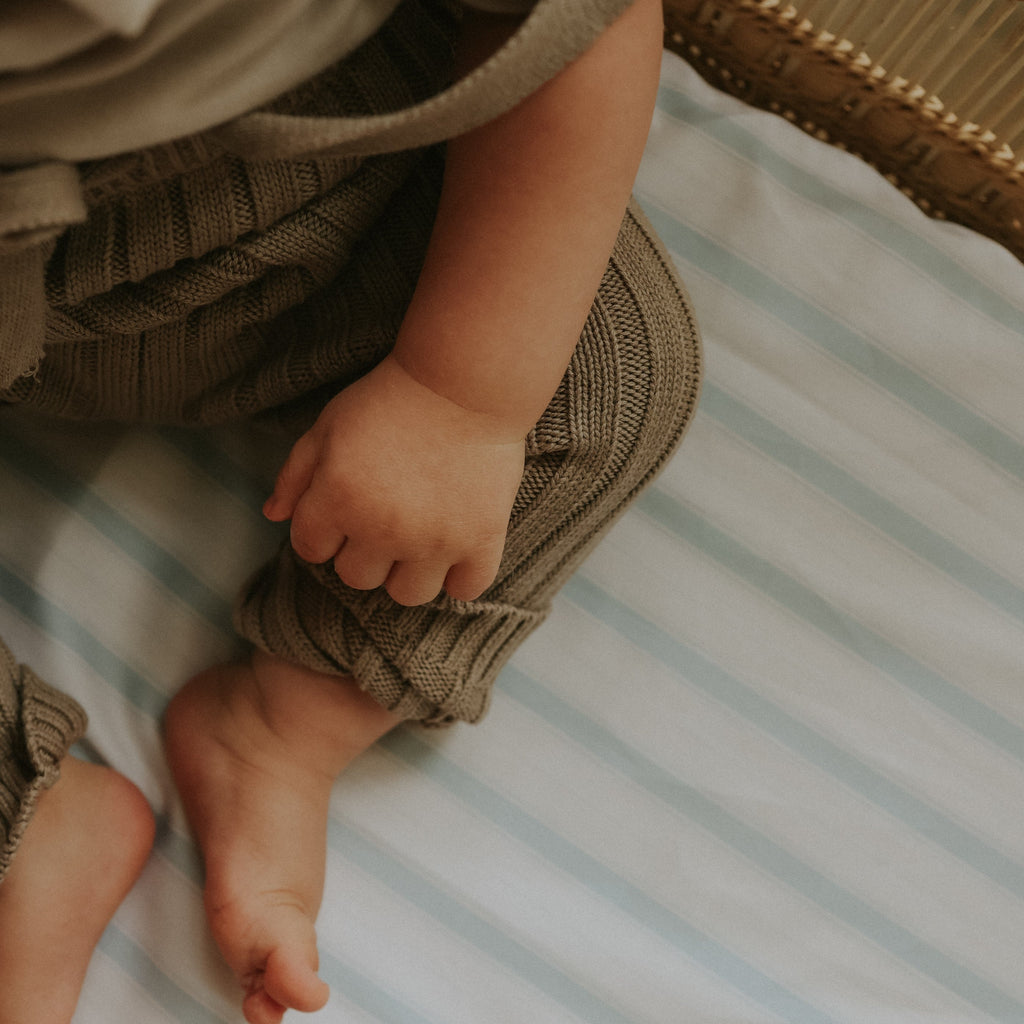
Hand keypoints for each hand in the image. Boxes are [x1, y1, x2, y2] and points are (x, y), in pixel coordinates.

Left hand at [263, 355, 525, 605]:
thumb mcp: (328, 425)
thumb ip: (295, 474)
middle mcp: (383, 529)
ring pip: (407, 594)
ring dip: (408, 572)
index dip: (322, 530)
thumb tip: (273, 515)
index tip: (345, 509)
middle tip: (384, 517)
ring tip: (420, 539)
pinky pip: (465, 589)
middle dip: (363, 551)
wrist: (465, 382)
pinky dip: (460, 577)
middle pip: (357, 578)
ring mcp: (434, 540)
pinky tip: (456, 549)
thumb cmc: (391, 399)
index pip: (311, 549)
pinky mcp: (481, 540)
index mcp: (338, 499)